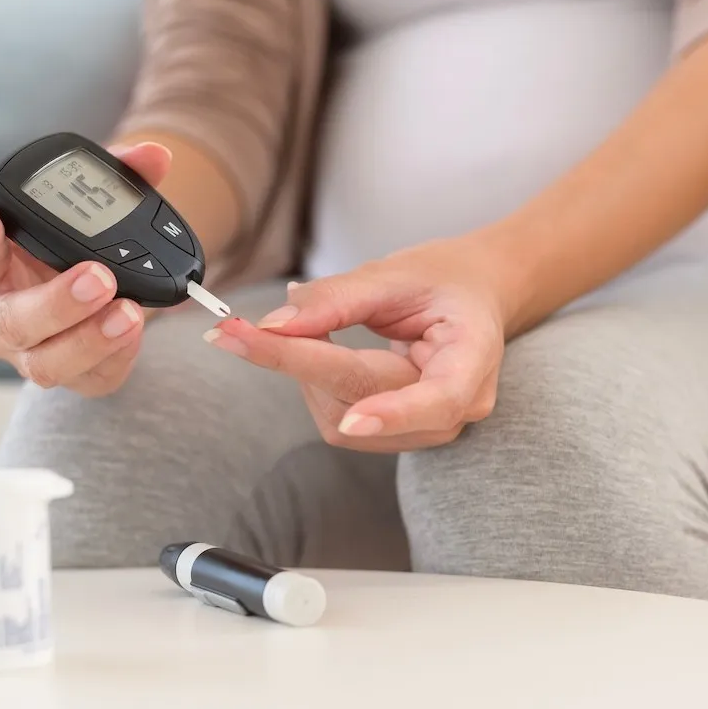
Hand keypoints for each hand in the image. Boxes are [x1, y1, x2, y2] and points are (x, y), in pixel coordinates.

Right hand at [0, 142, 170, 396]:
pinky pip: (90, 379)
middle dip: (56, 302)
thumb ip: (116, 178)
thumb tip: (155, 155)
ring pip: (47, 363)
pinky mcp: (69, 376)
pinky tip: (135, 330)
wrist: (92, 294)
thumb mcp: (87, 210)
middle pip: (11, 322)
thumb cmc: (70, 249)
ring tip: (129, 311)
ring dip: (91, 339)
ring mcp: (29, 353)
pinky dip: (116, 357)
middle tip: (98, 277)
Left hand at [204, 235, 508, 451]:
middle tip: (234, 329)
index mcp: (473, 358)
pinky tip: (320, 352)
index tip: (351, 423)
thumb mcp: (395, 274)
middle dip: (299, 365)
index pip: (438, 400)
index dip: (393, 414)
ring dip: (307, 374)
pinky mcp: (399, 434)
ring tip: (312, 328)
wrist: (472, 296)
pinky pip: (339, 421)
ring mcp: (429, 427)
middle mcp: (458, 406)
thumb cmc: (442, 280)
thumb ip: (336, 299)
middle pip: (365, 402)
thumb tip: (275, 325)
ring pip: (342, 420)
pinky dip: (314, 384)